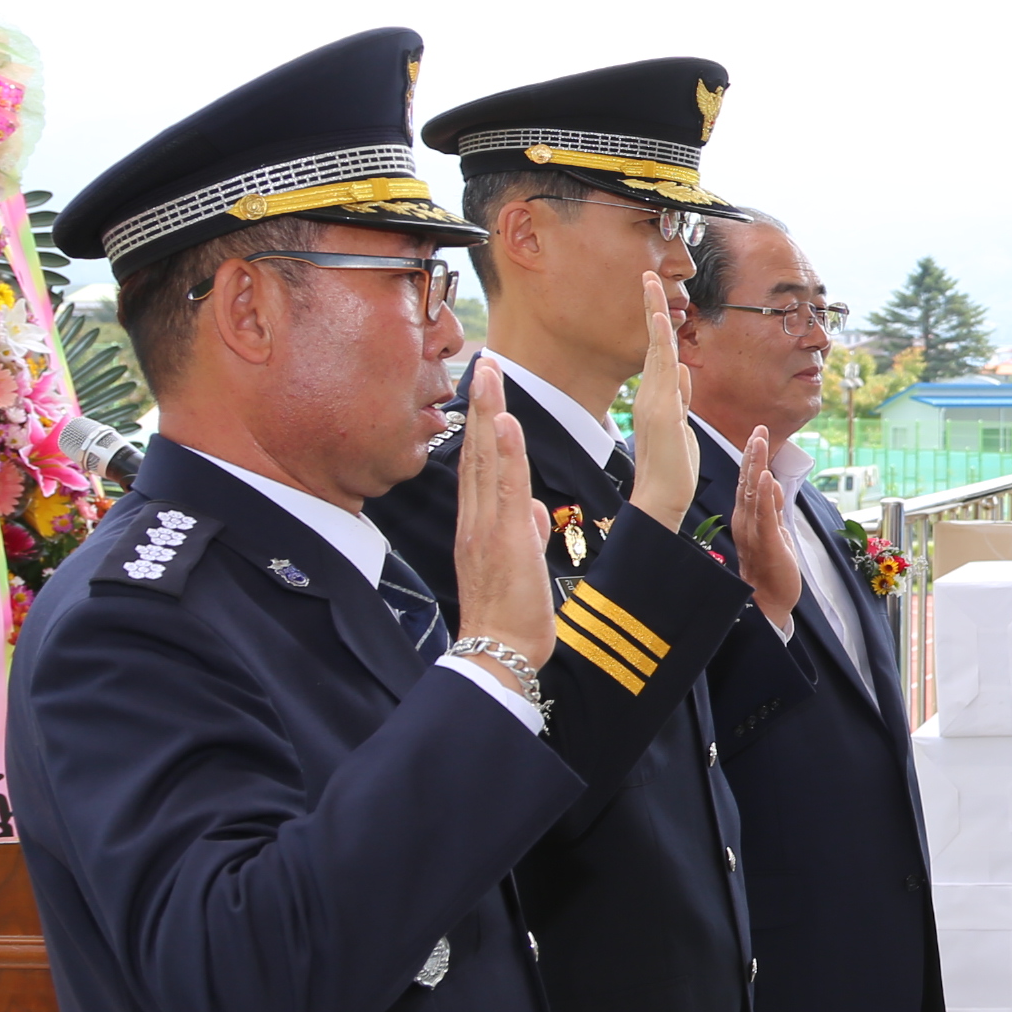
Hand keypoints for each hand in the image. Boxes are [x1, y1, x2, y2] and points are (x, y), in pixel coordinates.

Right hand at [453, 356, 556, 673]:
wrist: (497, 651)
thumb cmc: (509, 615)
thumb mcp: (520, 564)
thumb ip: (525, 531)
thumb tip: (535, 511)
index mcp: (480, 524)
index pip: (480, 463)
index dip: (482, 423)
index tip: (487, 387)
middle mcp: (476, 518)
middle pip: (476, 450)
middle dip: (480, 403)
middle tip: (483, 360)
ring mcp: (486, 526)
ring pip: (486, 459)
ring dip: (489, 412)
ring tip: (491, 372)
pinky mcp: (503, 538)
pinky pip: (505, 487)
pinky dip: (506, 452)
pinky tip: (507, 422)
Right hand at [625, 271, 698, 531]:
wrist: (661, 496)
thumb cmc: (672, 465)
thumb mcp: (681, 424)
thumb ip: (681, 396)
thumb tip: (682, 371)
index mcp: (659, 396)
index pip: (659, 352)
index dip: (658, 324)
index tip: (656, 298)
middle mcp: (653, 393)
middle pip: (654, 342)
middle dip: (650, 307)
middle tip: (646, 275)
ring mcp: (656, 399)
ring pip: (656, 349)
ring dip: (653, 315)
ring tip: (650, 284)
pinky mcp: (662, 409)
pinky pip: (662, 367)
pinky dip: (660, 341)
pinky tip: (661, 319)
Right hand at [733, 426, 803, 628]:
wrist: (768, 602)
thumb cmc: (770, 568)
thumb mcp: (774, 532)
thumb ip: (772, 510)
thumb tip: (773, 487)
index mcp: (747, 518)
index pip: (748, 483)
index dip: (752, 458)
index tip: (757, 434)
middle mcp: (746, 521)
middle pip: (748, 482)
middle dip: (753, 454)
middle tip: (758, 429)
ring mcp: (754, 531)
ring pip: (754, 493)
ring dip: (756, 466)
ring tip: (758, 442)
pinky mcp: (766, 542)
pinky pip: (764, 515)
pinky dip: (766, 496)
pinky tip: (766, 477)